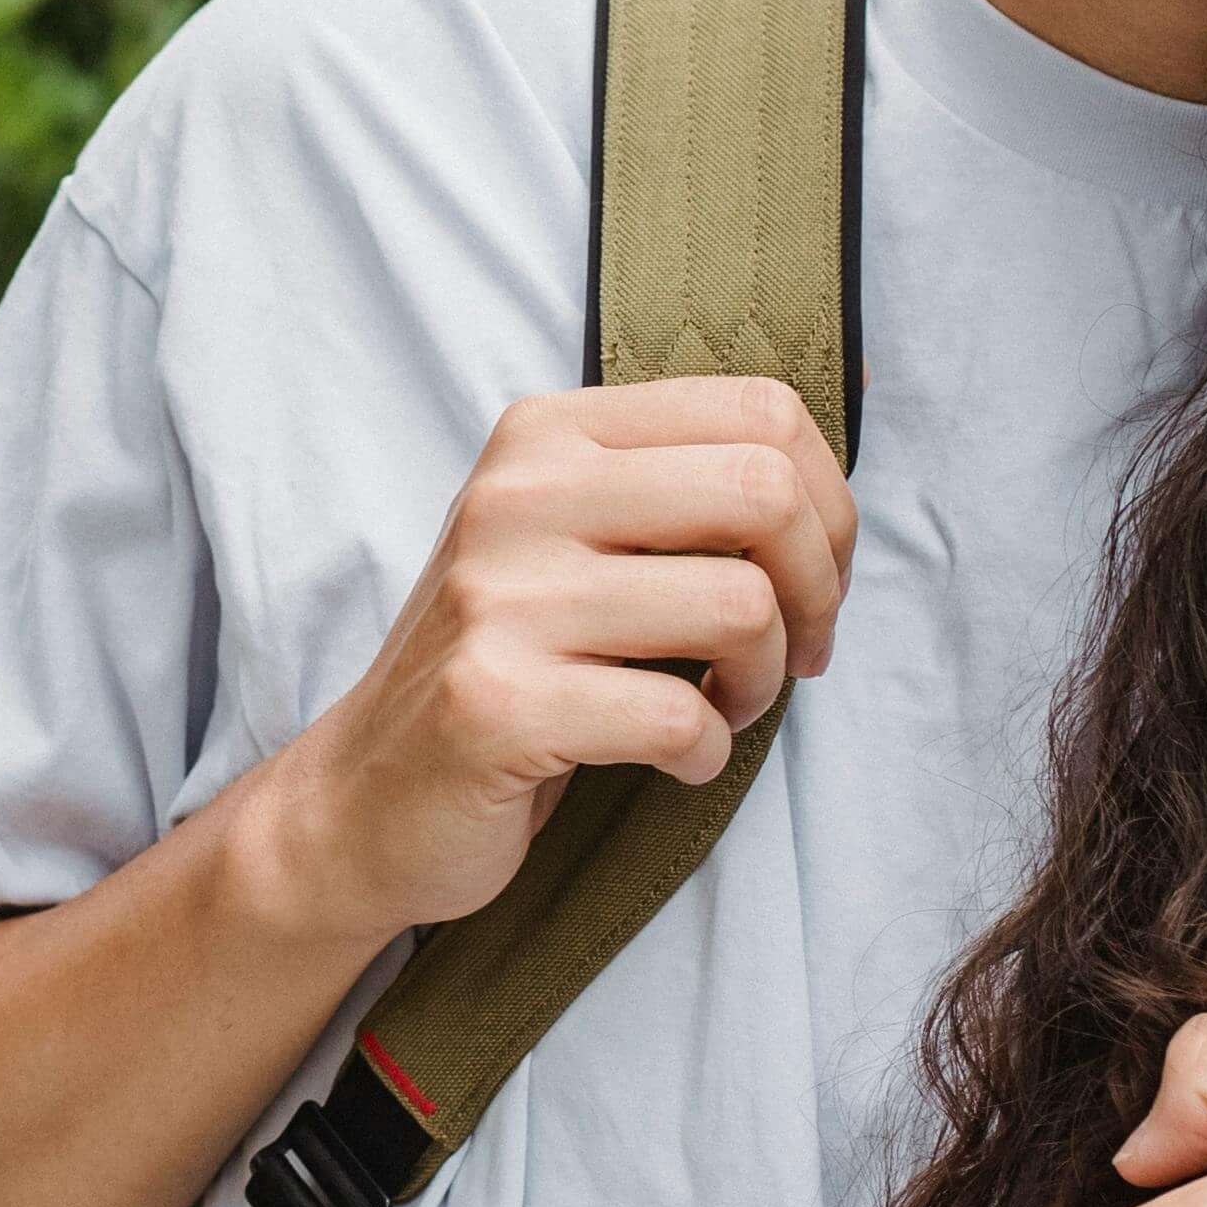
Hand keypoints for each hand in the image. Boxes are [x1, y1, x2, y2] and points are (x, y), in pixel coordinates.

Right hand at [231, 378, 851, 946]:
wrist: (365, 796)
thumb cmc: (506, 665)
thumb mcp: (571, 540)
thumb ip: (678, 491)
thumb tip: (841, 453)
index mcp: (546, 436)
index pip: (757, 410)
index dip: (827, 505)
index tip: (810, 579)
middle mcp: (516, 497)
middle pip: (764, 492)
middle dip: (817, 588)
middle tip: (792, 651)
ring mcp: (499, 599)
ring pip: (739, 604)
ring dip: (761, 679)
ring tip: (722, 705)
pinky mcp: (496, 705)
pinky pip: (679, 718)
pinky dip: (705, 753)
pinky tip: (673, 760)